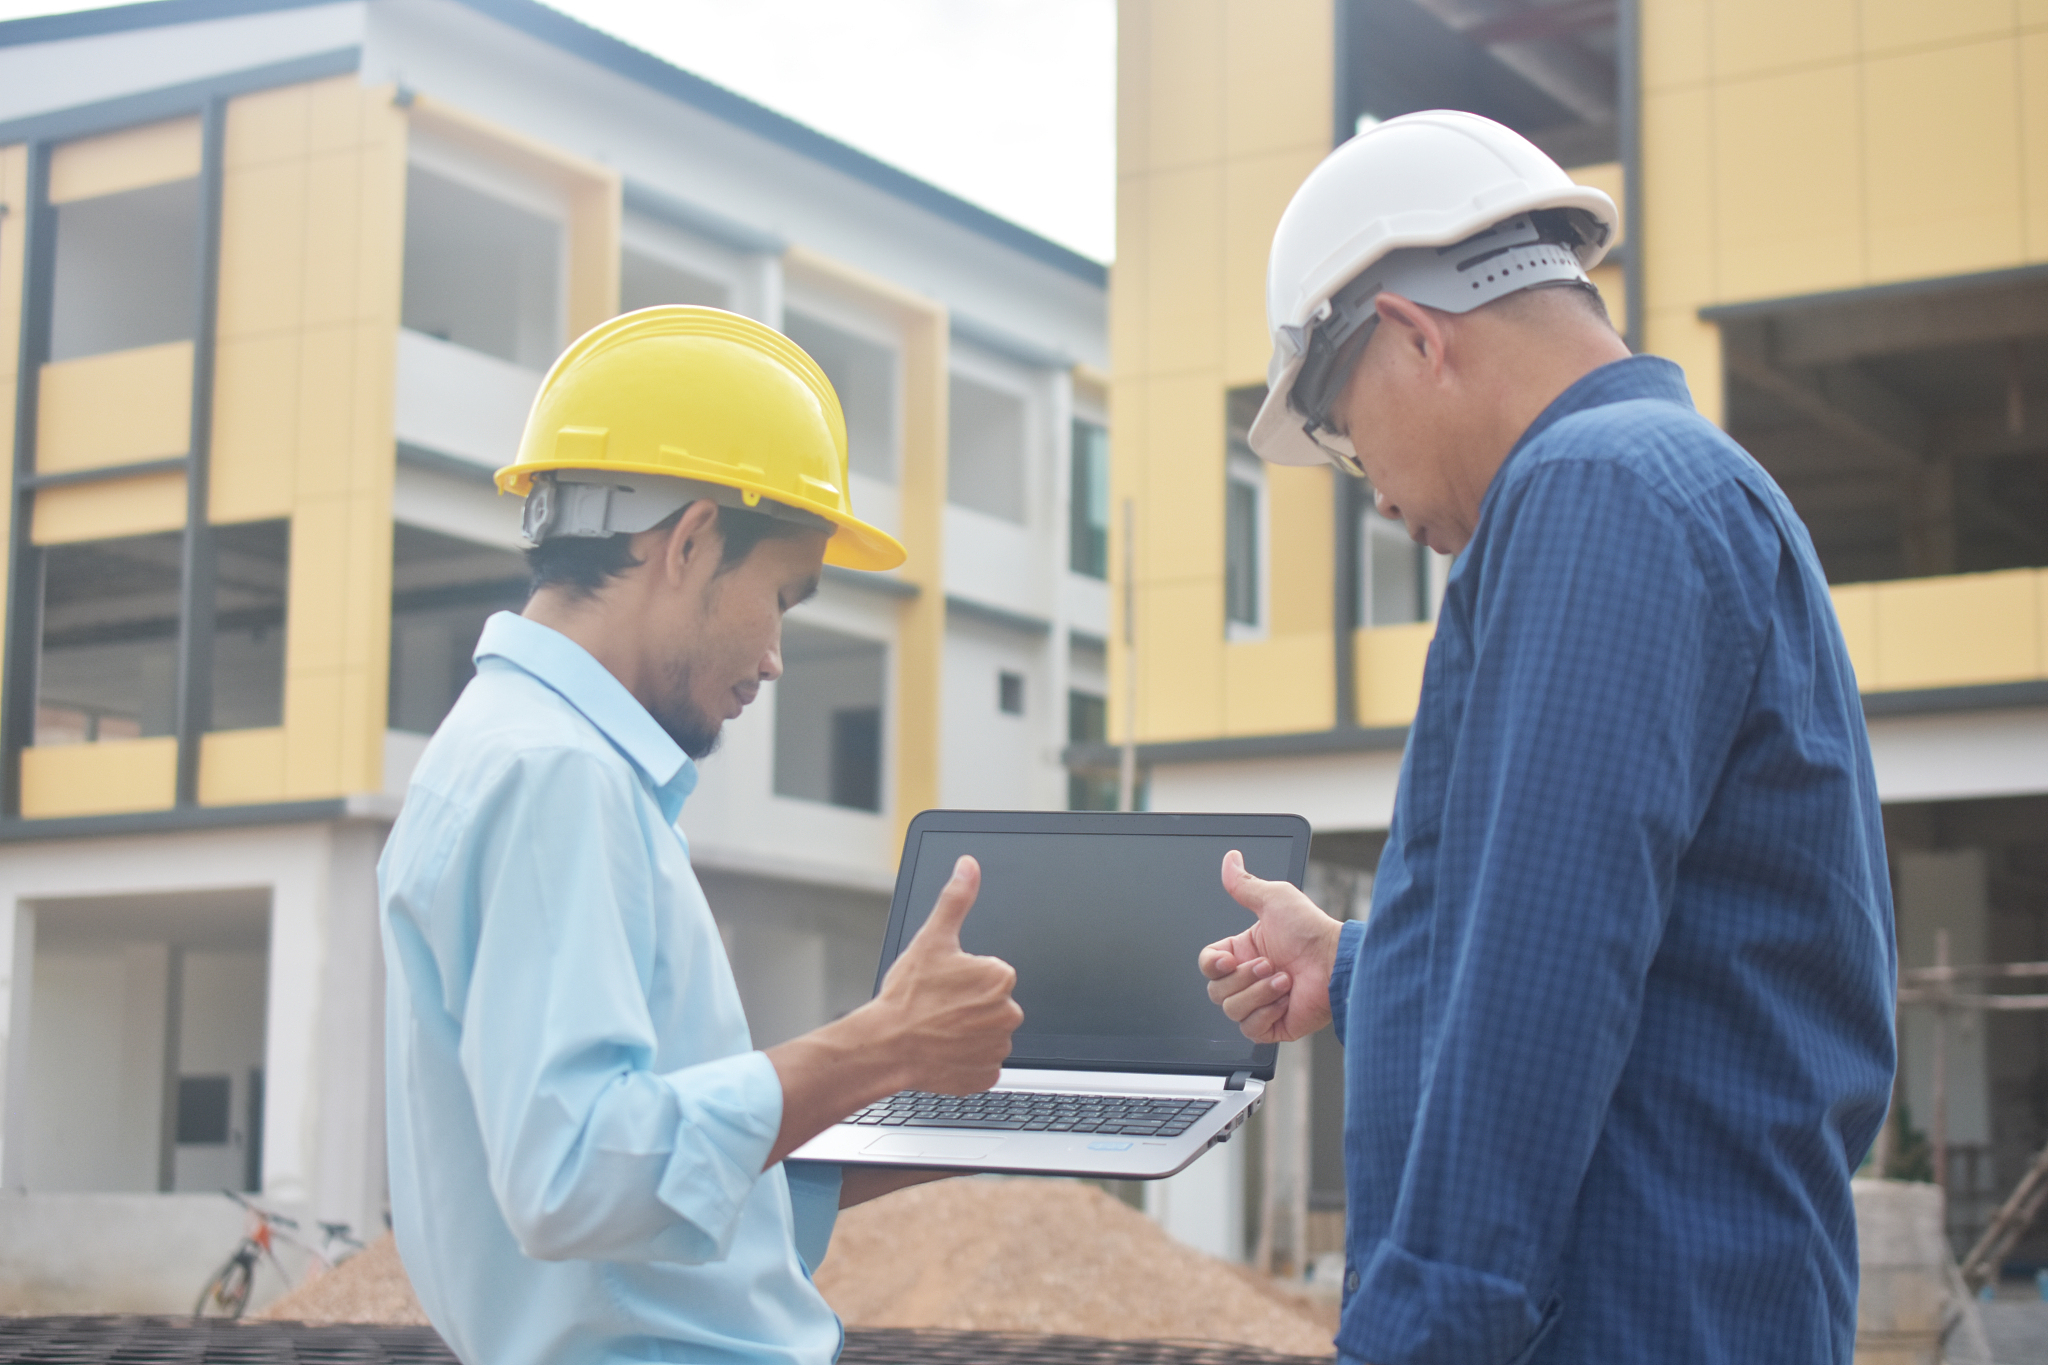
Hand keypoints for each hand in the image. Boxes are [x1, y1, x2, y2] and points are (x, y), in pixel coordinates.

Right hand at [763, 856, 1020, 1166]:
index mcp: (999, 977)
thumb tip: (969, 867)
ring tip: (937, 1029)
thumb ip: (956, 899)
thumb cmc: (906, 995)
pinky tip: (942, 1050)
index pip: (992, 974)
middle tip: (938, 1008)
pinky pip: (981, 1062)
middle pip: (993, 1004)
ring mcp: (998, 1047)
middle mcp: (1008, 1013)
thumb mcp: (931, 938)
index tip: (944, 985)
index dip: (966, 978)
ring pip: (988, 1033)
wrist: (885, 1046)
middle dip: (970, 1005)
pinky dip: (966, 1058)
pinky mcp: (986, 1075)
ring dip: (968, 1032)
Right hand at [1198, 849, 1344, 1043]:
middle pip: (1215, 991)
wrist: (1336, 963)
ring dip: (1259, 994)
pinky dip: (1266, 1014)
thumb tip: (1230, 860)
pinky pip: (1250, 1029)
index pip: (1208, 965)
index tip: (1229, 960)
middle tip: (1270, 965)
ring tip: (1285, 980)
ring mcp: (1261, 1003)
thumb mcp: (1274, 900)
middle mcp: (1249, 979)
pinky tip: (1285, 1000)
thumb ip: (1244, 884)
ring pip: (1232, 1010)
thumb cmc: (1311, 930)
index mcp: (1243, 953)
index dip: (1212, 965)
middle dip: (1243, 978)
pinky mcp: (1274, 1025)